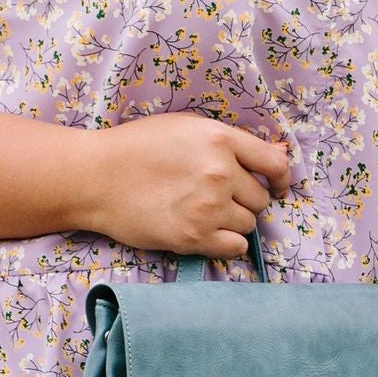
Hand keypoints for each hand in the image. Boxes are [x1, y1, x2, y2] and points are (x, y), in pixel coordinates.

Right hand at [83, 112, 290, 258]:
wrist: (95, 178)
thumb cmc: (138, 147)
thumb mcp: (187, 128)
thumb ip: (233, 143)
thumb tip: (282, 154)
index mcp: (220, 139)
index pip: (276, 164)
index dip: (281, 179)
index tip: (277, 187)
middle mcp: (219, 173)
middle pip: (260, 198)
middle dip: (244, 199)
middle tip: (216, 197)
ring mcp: (208, 207)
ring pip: (248, 224)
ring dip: (233, 222)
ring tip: (203, 213)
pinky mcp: (193, 237)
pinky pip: (235, 247)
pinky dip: (227, 243)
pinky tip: (207, 233)